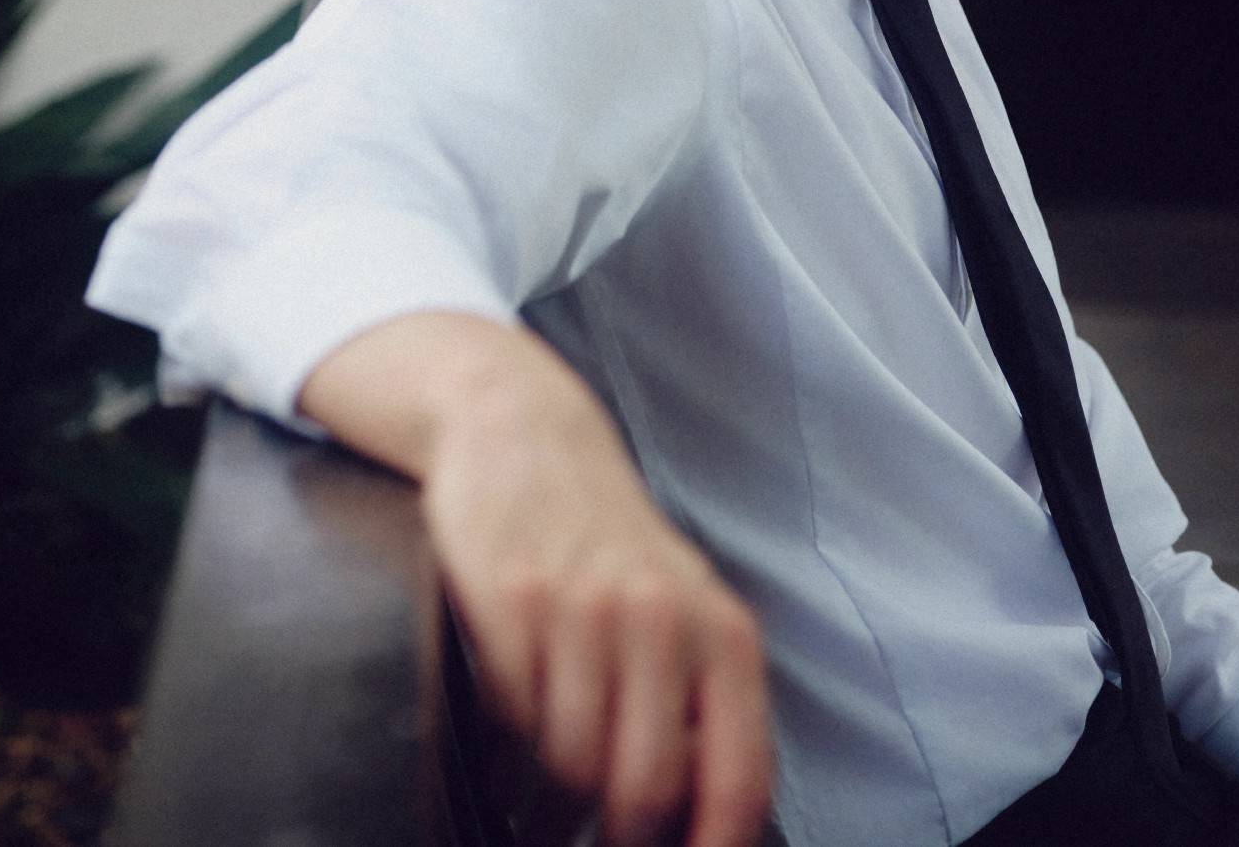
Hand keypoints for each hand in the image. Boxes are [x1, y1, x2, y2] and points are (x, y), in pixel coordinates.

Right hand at [300, 313, 772, 846]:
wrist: (522, 432)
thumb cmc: (607, 541)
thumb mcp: (683, 606)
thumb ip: (705, 701)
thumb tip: (706, 819)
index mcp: (721, 633)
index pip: (737, 779)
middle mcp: (659, 618)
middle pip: (642, 785)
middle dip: (615, 842)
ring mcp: (581, 606)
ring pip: (567, 762)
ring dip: (547, 813)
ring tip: (538, 822)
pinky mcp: (507, 596)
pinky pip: (508, 718)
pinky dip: (502, 760)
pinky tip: (501, 762)